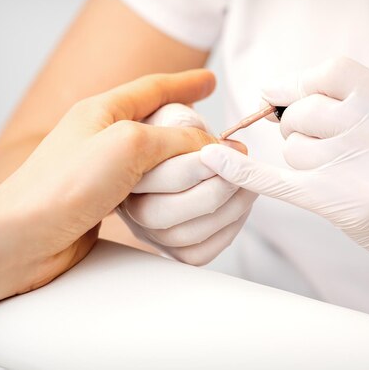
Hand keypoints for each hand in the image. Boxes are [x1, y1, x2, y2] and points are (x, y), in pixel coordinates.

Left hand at [0, 70, 216, 319]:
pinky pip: (152, 189)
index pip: (154, 88)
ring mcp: (107, 170)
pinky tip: (177, 194)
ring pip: (160, 160)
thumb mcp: (127, 145)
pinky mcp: (110, 201)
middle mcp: (106, 137)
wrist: (23, 240)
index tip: (210, 80)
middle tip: (220, 142)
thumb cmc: (62, 185)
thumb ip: (175, 138)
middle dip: (193, 132)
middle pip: (163, 126)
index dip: (186, 83)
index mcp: (104, 111)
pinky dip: (170, 192)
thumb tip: (215, 147)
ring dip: (184, 167)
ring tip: (204, 170)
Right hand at [119, 104, 256, 265]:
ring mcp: (148, 232)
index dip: (196, 165)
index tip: (226, 149)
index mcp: (120, 171)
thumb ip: (190, 125)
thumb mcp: (171, 115)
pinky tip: (239, 206)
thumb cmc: (171, 132)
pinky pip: (198, 254)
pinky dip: (226, 232)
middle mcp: (128, 207)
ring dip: (226, 211)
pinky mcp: (171, 250)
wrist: (172, 152)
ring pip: (182, 236)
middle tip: (241, 171)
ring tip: (248, 185)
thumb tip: (229, 149)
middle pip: (160, 213)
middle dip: (211, 191)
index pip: (152, 174)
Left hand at [199, 57, 368, 327]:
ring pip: (295, 147)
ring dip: (302, 156)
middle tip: (316, 140)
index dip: (303, 81)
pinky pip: (278, 180)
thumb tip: (276, 90)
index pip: (335, 72)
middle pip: (307, 111)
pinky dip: (242, 169)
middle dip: (299, 122)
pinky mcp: (338, 205)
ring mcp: (361, 173)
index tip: (285, 93)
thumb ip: (354, 101)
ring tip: (333, 171)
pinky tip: (214, 159)